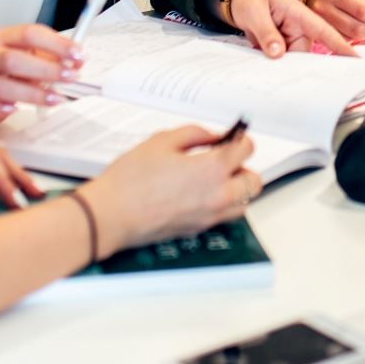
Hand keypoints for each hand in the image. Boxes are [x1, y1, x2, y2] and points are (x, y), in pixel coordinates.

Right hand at [0, 23, 81, 127]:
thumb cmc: (7, 69)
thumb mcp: (29, 55)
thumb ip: (52, 57)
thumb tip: (78, 61)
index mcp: (3, 38)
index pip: (29, 34)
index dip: (55, 44)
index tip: (77, 56)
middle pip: (11, 59)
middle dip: (44, 69)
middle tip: (69, 77)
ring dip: (29, 94)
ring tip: (54, 99)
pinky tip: (14, 110)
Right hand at [86, 124, 261, 252]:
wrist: (111, 215)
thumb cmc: (130, 180)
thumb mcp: (162, 141)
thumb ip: (194, 134)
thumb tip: (213, 137)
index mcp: (212, 169)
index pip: (246, 150)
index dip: (239, 139)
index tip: (231, 138)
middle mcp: (218, 196)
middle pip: (253, 181)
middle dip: (243, 166)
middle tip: (225, 159)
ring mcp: (209, 216)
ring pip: (243, 203)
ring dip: (237, 188)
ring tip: (216, 178)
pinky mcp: (198, 229)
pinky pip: (225, 216)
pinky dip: (223, 204)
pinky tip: (203, 194)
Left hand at [226, 0, 355, 58]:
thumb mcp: (255, 12)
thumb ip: (267, 32)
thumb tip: (278, 54)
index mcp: (299, 15)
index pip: (323, 31)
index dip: (340, 45)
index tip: (355, 59)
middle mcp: (299, 29)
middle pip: (306, 55)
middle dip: (297, 67)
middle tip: (283, 75)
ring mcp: (292, 40)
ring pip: (294, 61)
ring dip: (282, 67)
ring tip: (266, 64)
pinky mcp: (284, 48)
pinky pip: (284, 62)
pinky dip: (275, 66)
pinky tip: (265, 66)